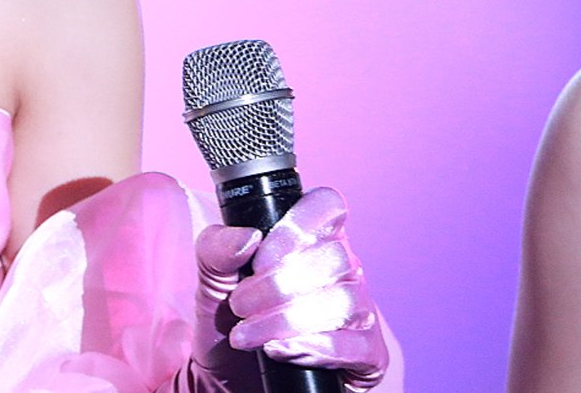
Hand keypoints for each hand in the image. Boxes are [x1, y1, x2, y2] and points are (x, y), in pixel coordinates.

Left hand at [192, 188, 389, 391]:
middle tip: (240, 305)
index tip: (260, 256)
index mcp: (312, 239)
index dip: (296, 227)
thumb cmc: (228, 322)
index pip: (327, 205)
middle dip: (276, 284)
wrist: (229, 380)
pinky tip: (280, 351)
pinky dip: (314, 347)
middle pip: (333, 257)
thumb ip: (216, 249)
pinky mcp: (368, 355)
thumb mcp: (211, 281)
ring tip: (249, 334)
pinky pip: (356, 345)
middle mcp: (344, 269)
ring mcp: (361, 312)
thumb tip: (246, 237)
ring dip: (287, 319)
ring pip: (344, 301)